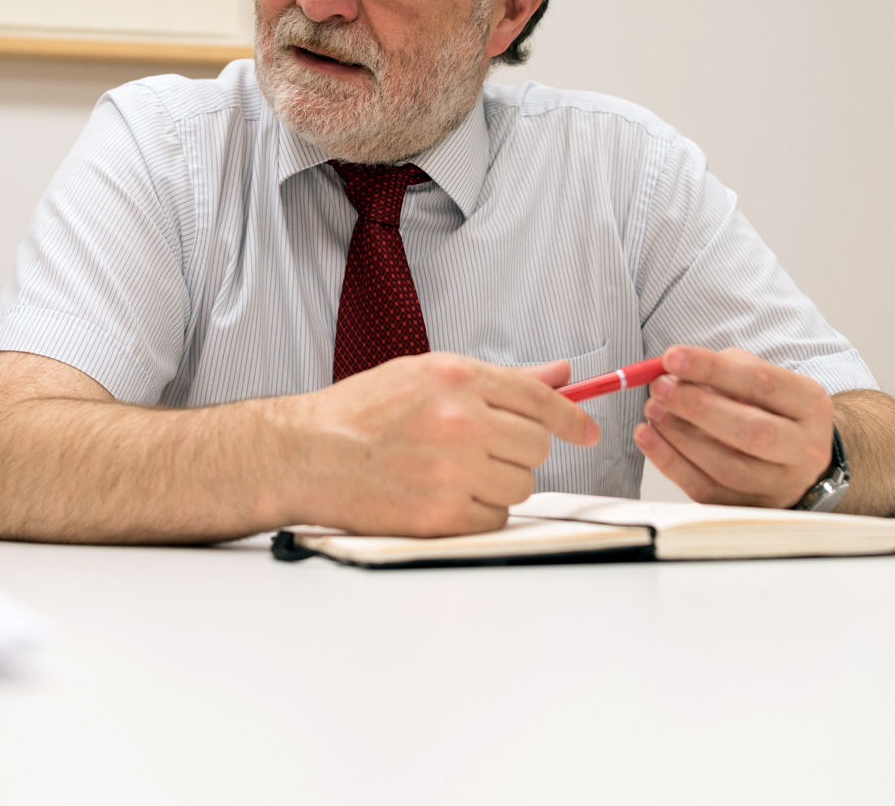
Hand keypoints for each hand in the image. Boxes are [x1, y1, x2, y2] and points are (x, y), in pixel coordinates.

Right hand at [291, 352, 600, 536]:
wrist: (306, 453)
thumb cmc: (358, 413)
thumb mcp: (425, 375)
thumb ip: (496, 379)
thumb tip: (557, 375)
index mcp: (455, 378)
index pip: (538, 398)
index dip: (572, 418)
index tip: (587, 431)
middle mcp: (460, 420)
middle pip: (536, 445)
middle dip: (518, 451)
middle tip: (484, 451)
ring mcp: (452, 469)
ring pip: (521, 485)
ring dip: (499, 483)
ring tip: (456, 473)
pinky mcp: (441, 514)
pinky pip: (494, 518)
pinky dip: (478, 512)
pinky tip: (443, 496)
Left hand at [633, 346, 832, 508]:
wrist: (794, 457)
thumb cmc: (767, 408)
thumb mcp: (758, 376)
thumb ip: (723, 370)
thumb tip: (674, 373)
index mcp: (810, 405)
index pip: (762, 383)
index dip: (713, 369)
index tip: (671, 357)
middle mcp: (804, 449)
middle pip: (752, 432)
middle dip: (698, 407)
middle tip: (660, 388)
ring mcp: (780, 485)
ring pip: (727, 466)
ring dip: (680, 435)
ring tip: (653, 410)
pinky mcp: (750, 507)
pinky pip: (706, 490)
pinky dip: (670, 462)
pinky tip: (648, 437)